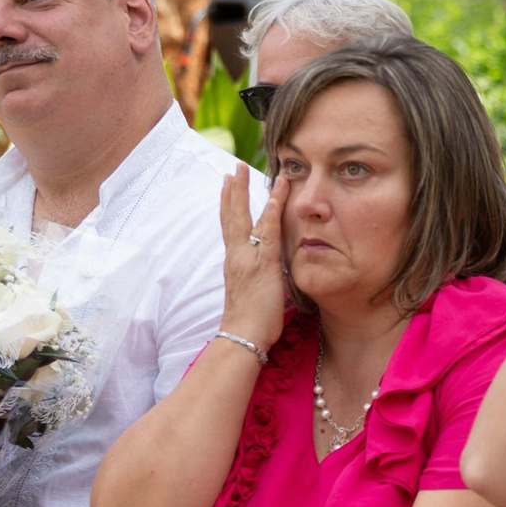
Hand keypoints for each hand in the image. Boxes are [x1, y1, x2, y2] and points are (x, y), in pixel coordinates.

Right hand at [217, 165, 284, 356]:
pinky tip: (276, 195)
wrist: (242, 337)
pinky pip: (269, 232)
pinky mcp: (263, 264)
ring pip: (246, 218)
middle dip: (232, 191)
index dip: (229, 206)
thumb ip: (257, 277)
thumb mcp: (251, 293)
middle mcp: (237, 255)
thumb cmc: (249, 323)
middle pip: (231, 216)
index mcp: (235, 262)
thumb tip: (266, 273)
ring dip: (247, 192)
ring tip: (246, 170)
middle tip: (232, 169)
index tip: (229, 186)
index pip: (231, 227)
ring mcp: (248, 258)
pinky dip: (272, 212)